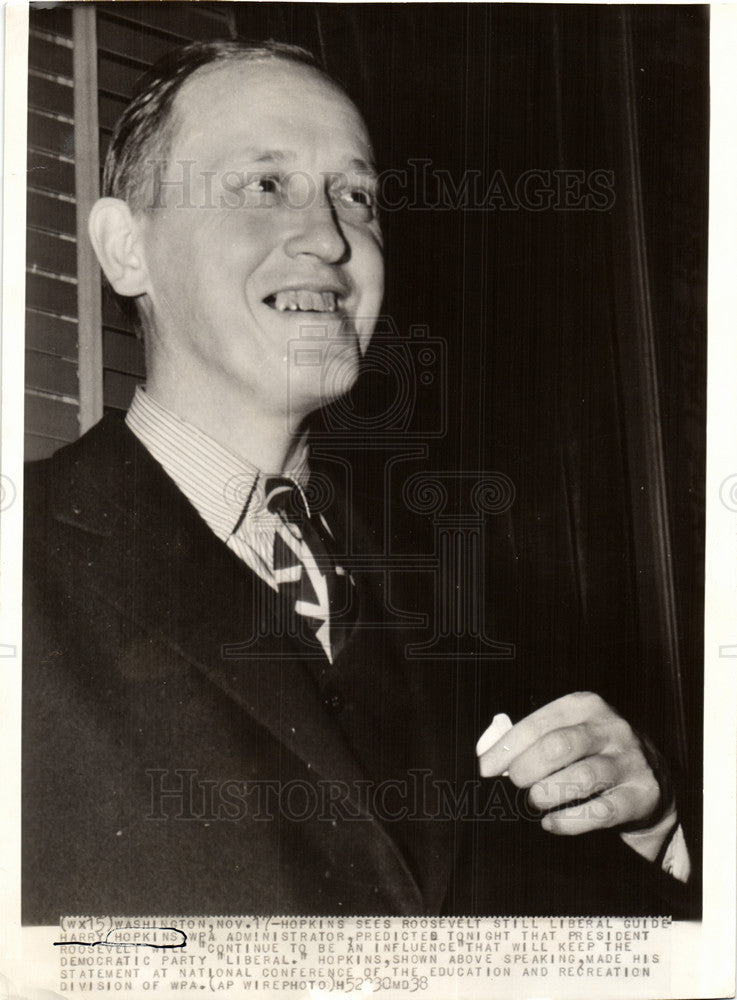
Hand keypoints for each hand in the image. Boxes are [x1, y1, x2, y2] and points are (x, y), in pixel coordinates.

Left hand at [477, 691, 668, 837]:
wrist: (653, 780)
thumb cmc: (595, 754)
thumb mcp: (571, 734)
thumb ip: (535, 740)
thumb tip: (489, 759)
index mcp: (586, 707)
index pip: (539, 723)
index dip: (507, 748)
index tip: (486, 769)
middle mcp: (611, 729)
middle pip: (559, 746)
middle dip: (527, 768)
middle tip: (515, 785)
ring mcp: (629, 761)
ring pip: (581, 777)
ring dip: (548, 793)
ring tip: (534, 802)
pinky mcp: (642, 795)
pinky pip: (601, 811)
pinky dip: (569, 821)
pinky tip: (551, 823)